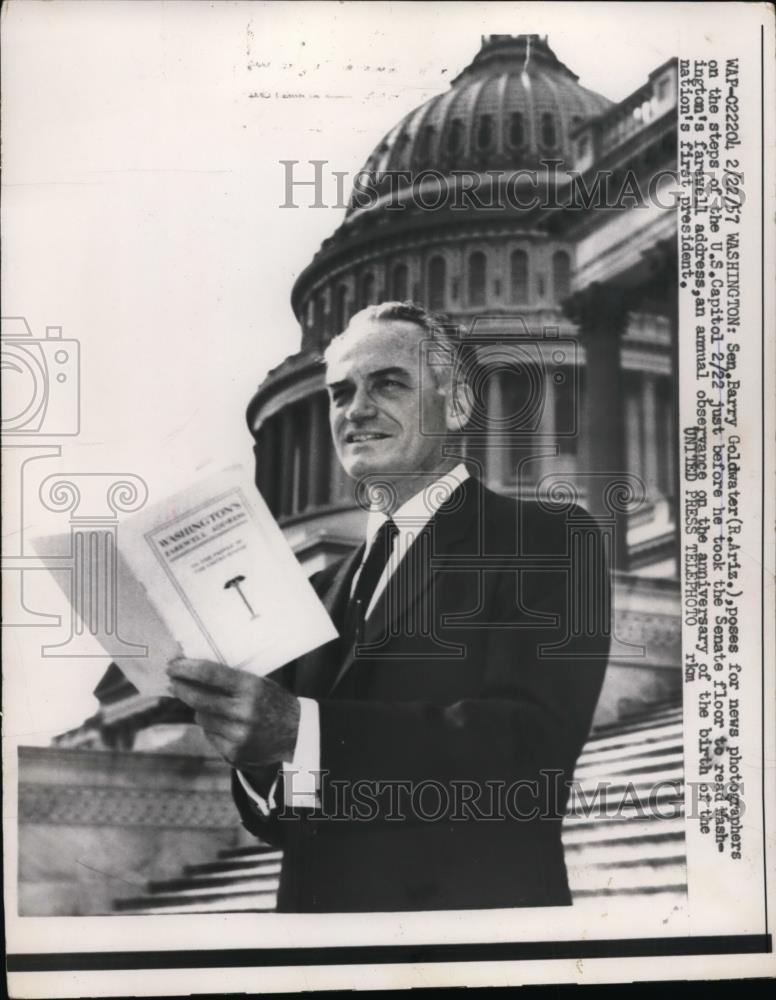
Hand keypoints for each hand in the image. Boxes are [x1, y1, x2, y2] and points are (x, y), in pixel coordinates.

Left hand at [166, 657, 300, 773]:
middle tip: (172, 682)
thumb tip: (192, 672)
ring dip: (201, 709)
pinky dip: (212, 727)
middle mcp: (244, 712)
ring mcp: (238, 735)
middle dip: (181, 688)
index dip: (188, 669)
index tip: (173, 665)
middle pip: (198, 699)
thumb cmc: (274, 702)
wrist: (298, 733)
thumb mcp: (259, 683)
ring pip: (201, 718)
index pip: (211, 675)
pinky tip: (225, 724)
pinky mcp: (234, 753)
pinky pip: (210, 735)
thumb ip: (231, 680)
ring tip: (212, 705)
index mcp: (252, 688)